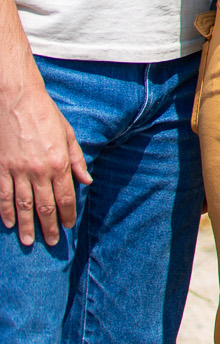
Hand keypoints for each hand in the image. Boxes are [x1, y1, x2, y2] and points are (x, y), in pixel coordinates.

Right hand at [0, 74, 89, 245]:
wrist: (16, 100)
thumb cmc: (46, 115)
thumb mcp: (68, 135)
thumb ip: (77, 160)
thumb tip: (86, 181)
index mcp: (58, 163)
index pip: (65, 197)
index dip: (67, 214)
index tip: (68, 227)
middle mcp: (38, 171)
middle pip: (44, 206)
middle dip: (49, 226)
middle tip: (51, 242)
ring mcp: (16, 171)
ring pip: (22, 205)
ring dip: (26, 225)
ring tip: (29, 241)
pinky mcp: (0, 168)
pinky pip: (3, 195)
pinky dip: (5, 211)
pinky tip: (9, 223)